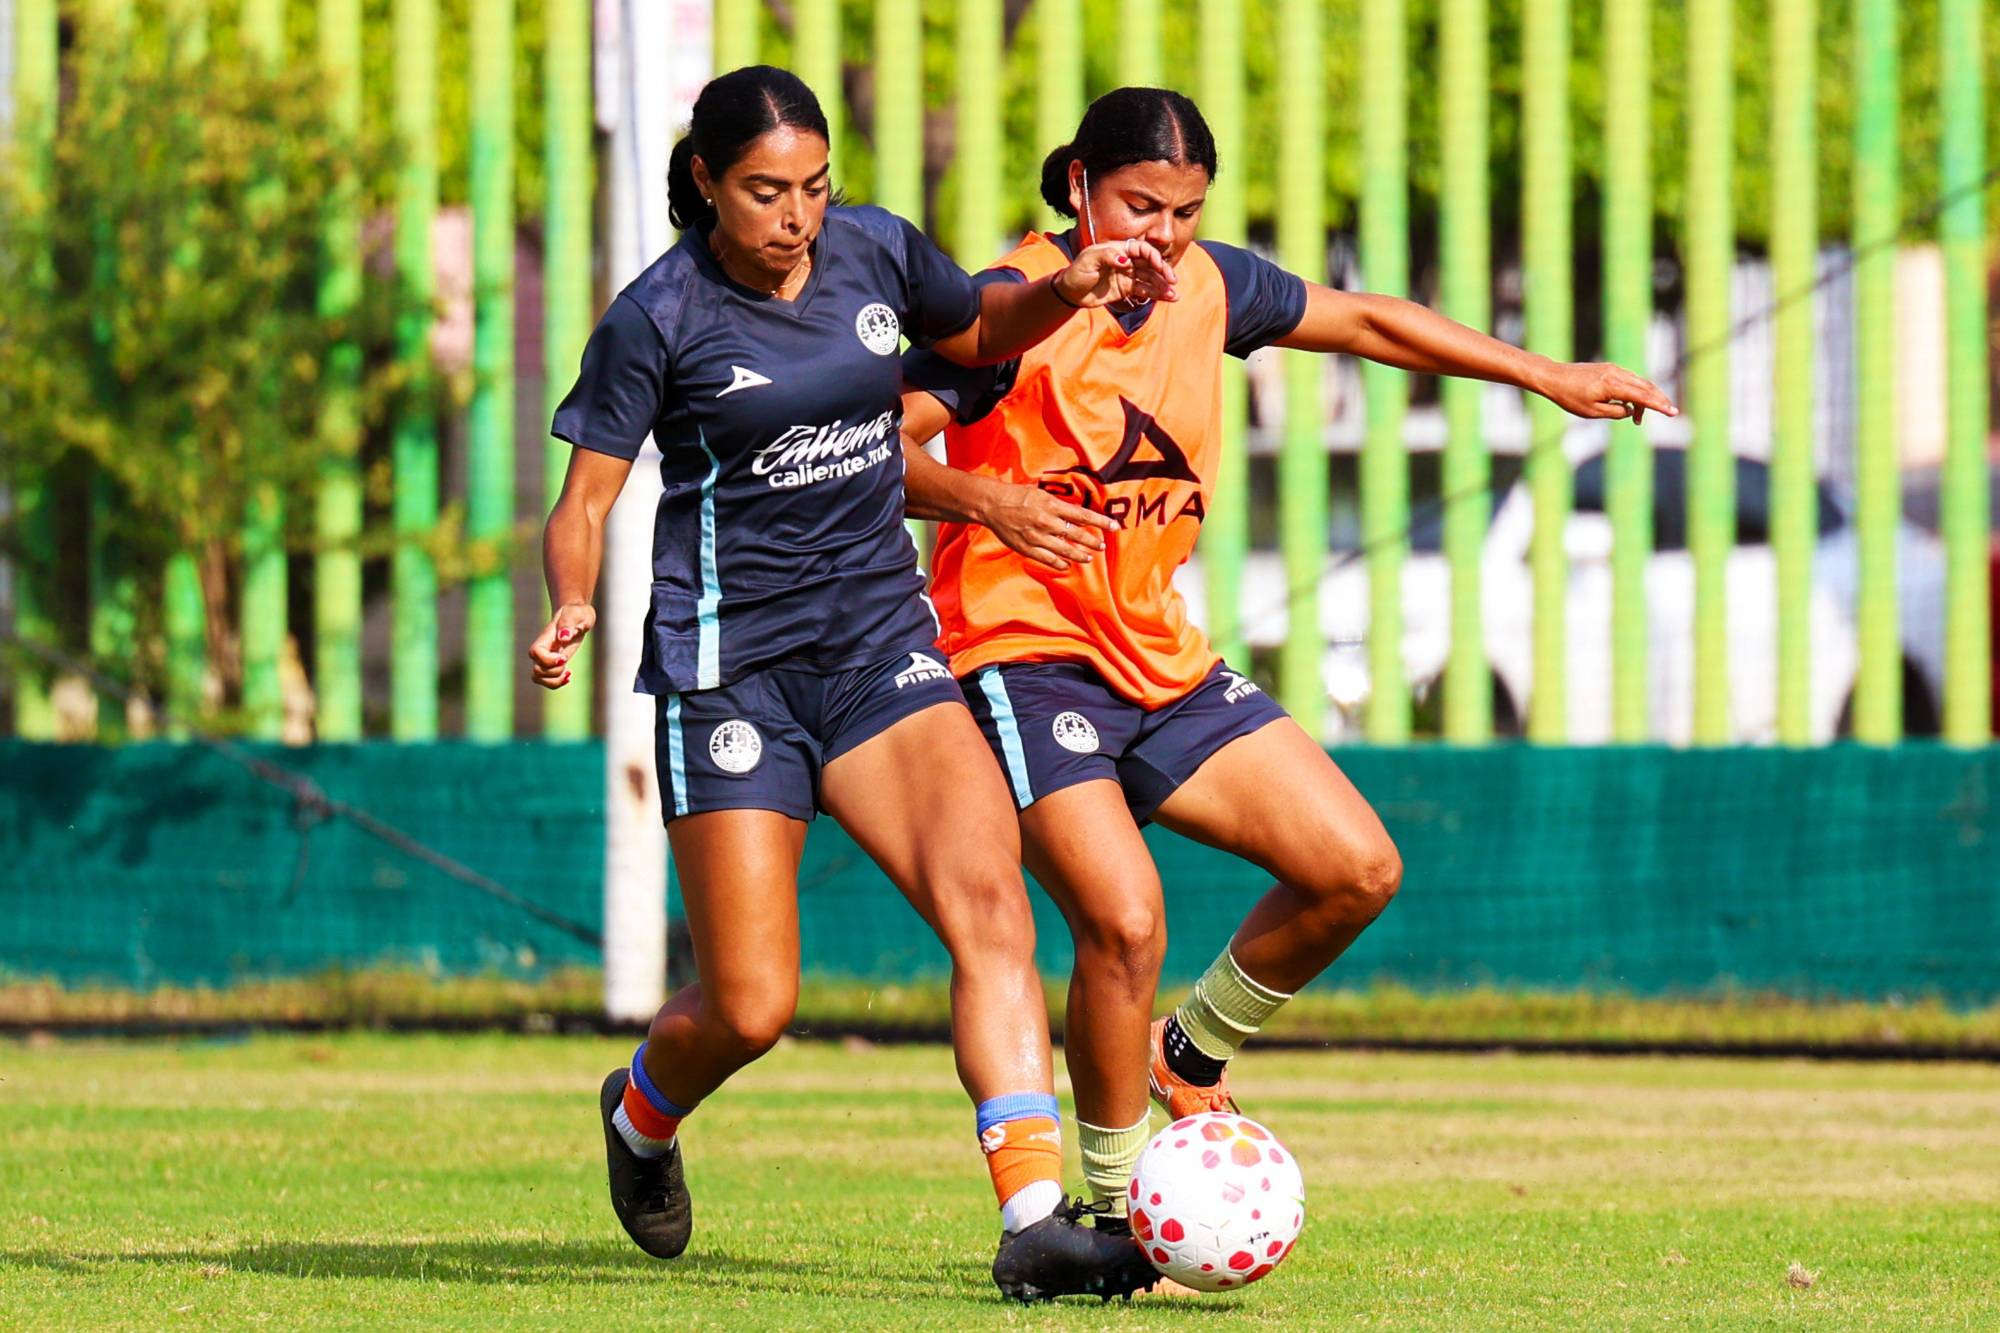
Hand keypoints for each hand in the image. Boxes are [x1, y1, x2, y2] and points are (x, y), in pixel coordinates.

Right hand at [528, 602, 595, 688]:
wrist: (576, 616)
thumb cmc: (576, 613)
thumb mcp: (576, 614)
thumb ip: (568, 624)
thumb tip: (563, 637)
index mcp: (545, 637)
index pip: (535, 653)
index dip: (547, 660)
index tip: (564, 657)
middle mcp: (543, 649)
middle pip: (536, 670)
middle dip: (554, 672)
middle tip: (566, 660)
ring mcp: (546, 658)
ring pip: (538, 678)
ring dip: (554, 681)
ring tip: (567, 672)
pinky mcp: (552, 664)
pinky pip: (547, 680)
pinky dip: (557, 683)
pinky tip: (568, 675)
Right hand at [980, 484, 1120, 570]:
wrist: (993, 504)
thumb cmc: (1018, 496)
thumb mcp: (1041, 494)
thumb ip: (1059, 505)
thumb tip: (1078, 514)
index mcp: (1052, 505)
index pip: (1083, 515)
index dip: (1101, 521)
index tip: (1115, 526)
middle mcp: (1047, 522)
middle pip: (1077, 535)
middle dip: (1093, 542)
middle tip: (1102, 546)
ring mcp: (1037, 537)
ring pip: (1065, 550)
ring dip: (1080, 555)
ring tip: (1089, 557)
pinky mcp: (1027, 548)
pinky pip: (1048, 559)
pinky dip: (1060, 563)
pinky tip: (1068, 564)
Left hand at [1053, 237, 1178, 309]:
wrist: (1070, 292)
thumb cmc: (1077, 272)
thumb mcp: (1088, 260)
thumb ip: (1106, 256)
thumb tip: (1125, 259)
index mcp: (1119, 249)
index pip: (1141, 250)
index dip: (1153, 257)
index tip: (1160, 267)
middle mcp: (1127, 260)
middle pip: (1150, 264)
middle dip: (1163, 272)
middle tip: (1172, 281)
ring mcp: (1128, 275)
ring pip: (1150, 279)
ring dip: (1163, 286)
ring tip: (1174, 295)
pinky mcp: (1127, 289)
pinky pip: (1145, 290)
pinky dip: (1156, 294)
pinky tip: (1167, 298)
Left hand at [1537, 361, 1678, 424]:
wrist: (1554, 377)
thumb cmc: (1569, 397)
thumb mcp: (1592, 412)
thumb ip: (1615, 412)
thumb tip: (1631, 410)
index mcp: (1613, 385)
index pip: (1643, 396)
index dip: (1659, 405)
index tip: (1673, 412)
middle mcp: (1617, 374)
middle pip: (1646, 387)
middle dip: (1659, 400)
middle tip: (1668, 412)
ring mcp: (1614, 369)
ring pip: (1638, 383)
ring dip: (1645, 398)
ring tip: (1637, 419)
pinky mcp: (1609, 369)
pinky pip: (1629, 380)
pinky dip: (1634, 392)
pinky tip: (1629, 405)